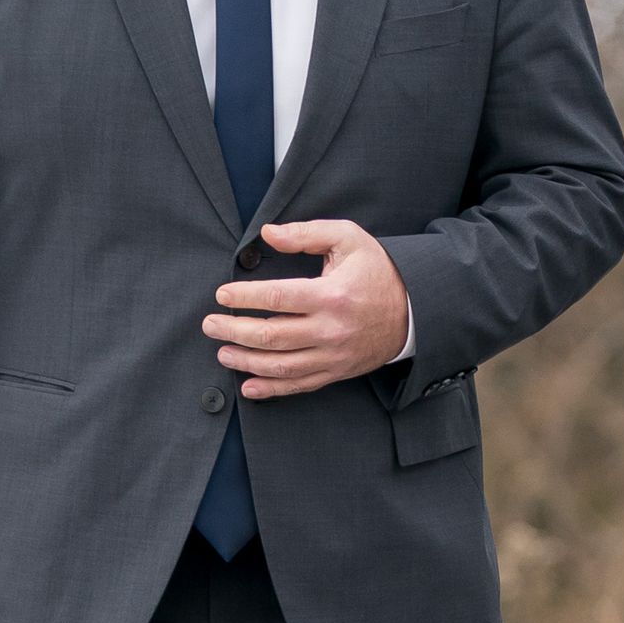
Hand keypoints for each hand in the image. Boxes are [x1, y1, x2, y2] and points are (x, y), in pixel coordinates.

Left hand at [207, 221, 411, 398]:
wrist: (414, 310)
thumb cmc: (377, 271)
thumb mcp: (349, 239)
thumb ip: (306, 233)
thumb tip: (267, 234)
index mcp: (331, 295)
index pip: (276, 299)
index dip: (243, 298)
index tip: (222, 295)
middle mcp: (331, 330)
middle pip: (270, 336)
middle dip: (233, 330)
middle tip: (210, 325)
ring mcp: (334, 355)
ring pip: (280, 366)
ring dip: (245, 361)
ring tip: (223, 352)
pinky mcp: (337, 371)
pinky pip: (300, 385)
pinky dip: (271, 389)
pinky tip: (248, 386)